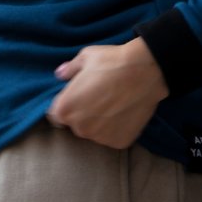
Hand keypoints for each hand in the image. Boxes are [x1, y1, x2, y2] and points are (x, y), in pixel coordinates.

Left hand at [47, 37, 168, 148]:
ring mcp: (100, 138)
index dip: (65, 106)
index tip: (76, 98)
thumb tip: (60, 74)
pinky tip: (124, 112)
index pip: (55, 115)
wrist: (146, 71)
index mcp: (65, 109)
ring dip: (99, 122)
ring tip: (113, 104)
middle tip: (97, 98)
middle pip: (75, 125)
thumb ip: (69, 69)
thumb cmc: (111, 62)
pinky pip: (112, 136)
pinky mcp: (119, 143)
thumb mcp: (85, 58)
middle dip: (82, 114)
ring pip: (94, 132)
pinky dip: (116, 128)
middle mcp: (79, 128)